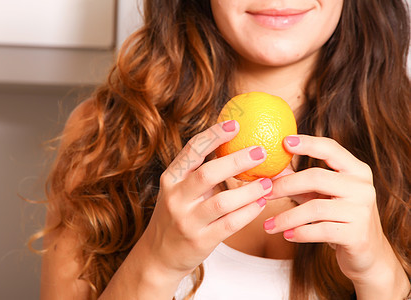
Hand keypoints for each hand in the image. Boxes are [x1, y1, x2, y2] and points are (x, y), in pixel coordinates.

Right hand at [139, 120, 271, 278]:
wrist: (159, 254)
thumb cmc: (177, 215)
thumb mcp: (179, 190)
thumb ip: (200, 171)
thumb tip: (234, 145)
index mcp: (170, 178)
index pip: (192, 150)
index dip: (214, 135)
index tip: (236, 124)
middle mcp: (176, 198)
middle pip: (208, 173)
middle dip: (237, 161)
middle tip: (260, 152)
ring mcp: (187, 221)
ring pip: (223, 201)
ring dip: (250, 190)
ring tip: (268, 182)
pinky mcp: (201, 240)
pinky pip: (231, 224)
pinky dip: (249, 212)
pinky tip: (261, 203)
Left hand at [264, 135, 407, 297]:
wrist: (367, 252)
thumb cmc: (337, 216)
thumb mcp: (320, 195)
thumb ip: (298, 181)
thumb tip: (268, 170)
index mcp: (356, 170)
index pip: (331, 149)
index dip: (308, 143)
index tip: (284, 141)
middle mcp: (362, 187)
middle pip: (316, 177)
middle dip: (285, 185)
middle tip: (264, 193)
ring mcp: (362, 211)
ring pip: (315, 208)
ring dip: (286, 217)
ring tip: (268, 225)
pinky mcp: (357, 235)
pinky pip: (320, 230)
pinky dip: (299, 233)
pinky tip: (287, 236)